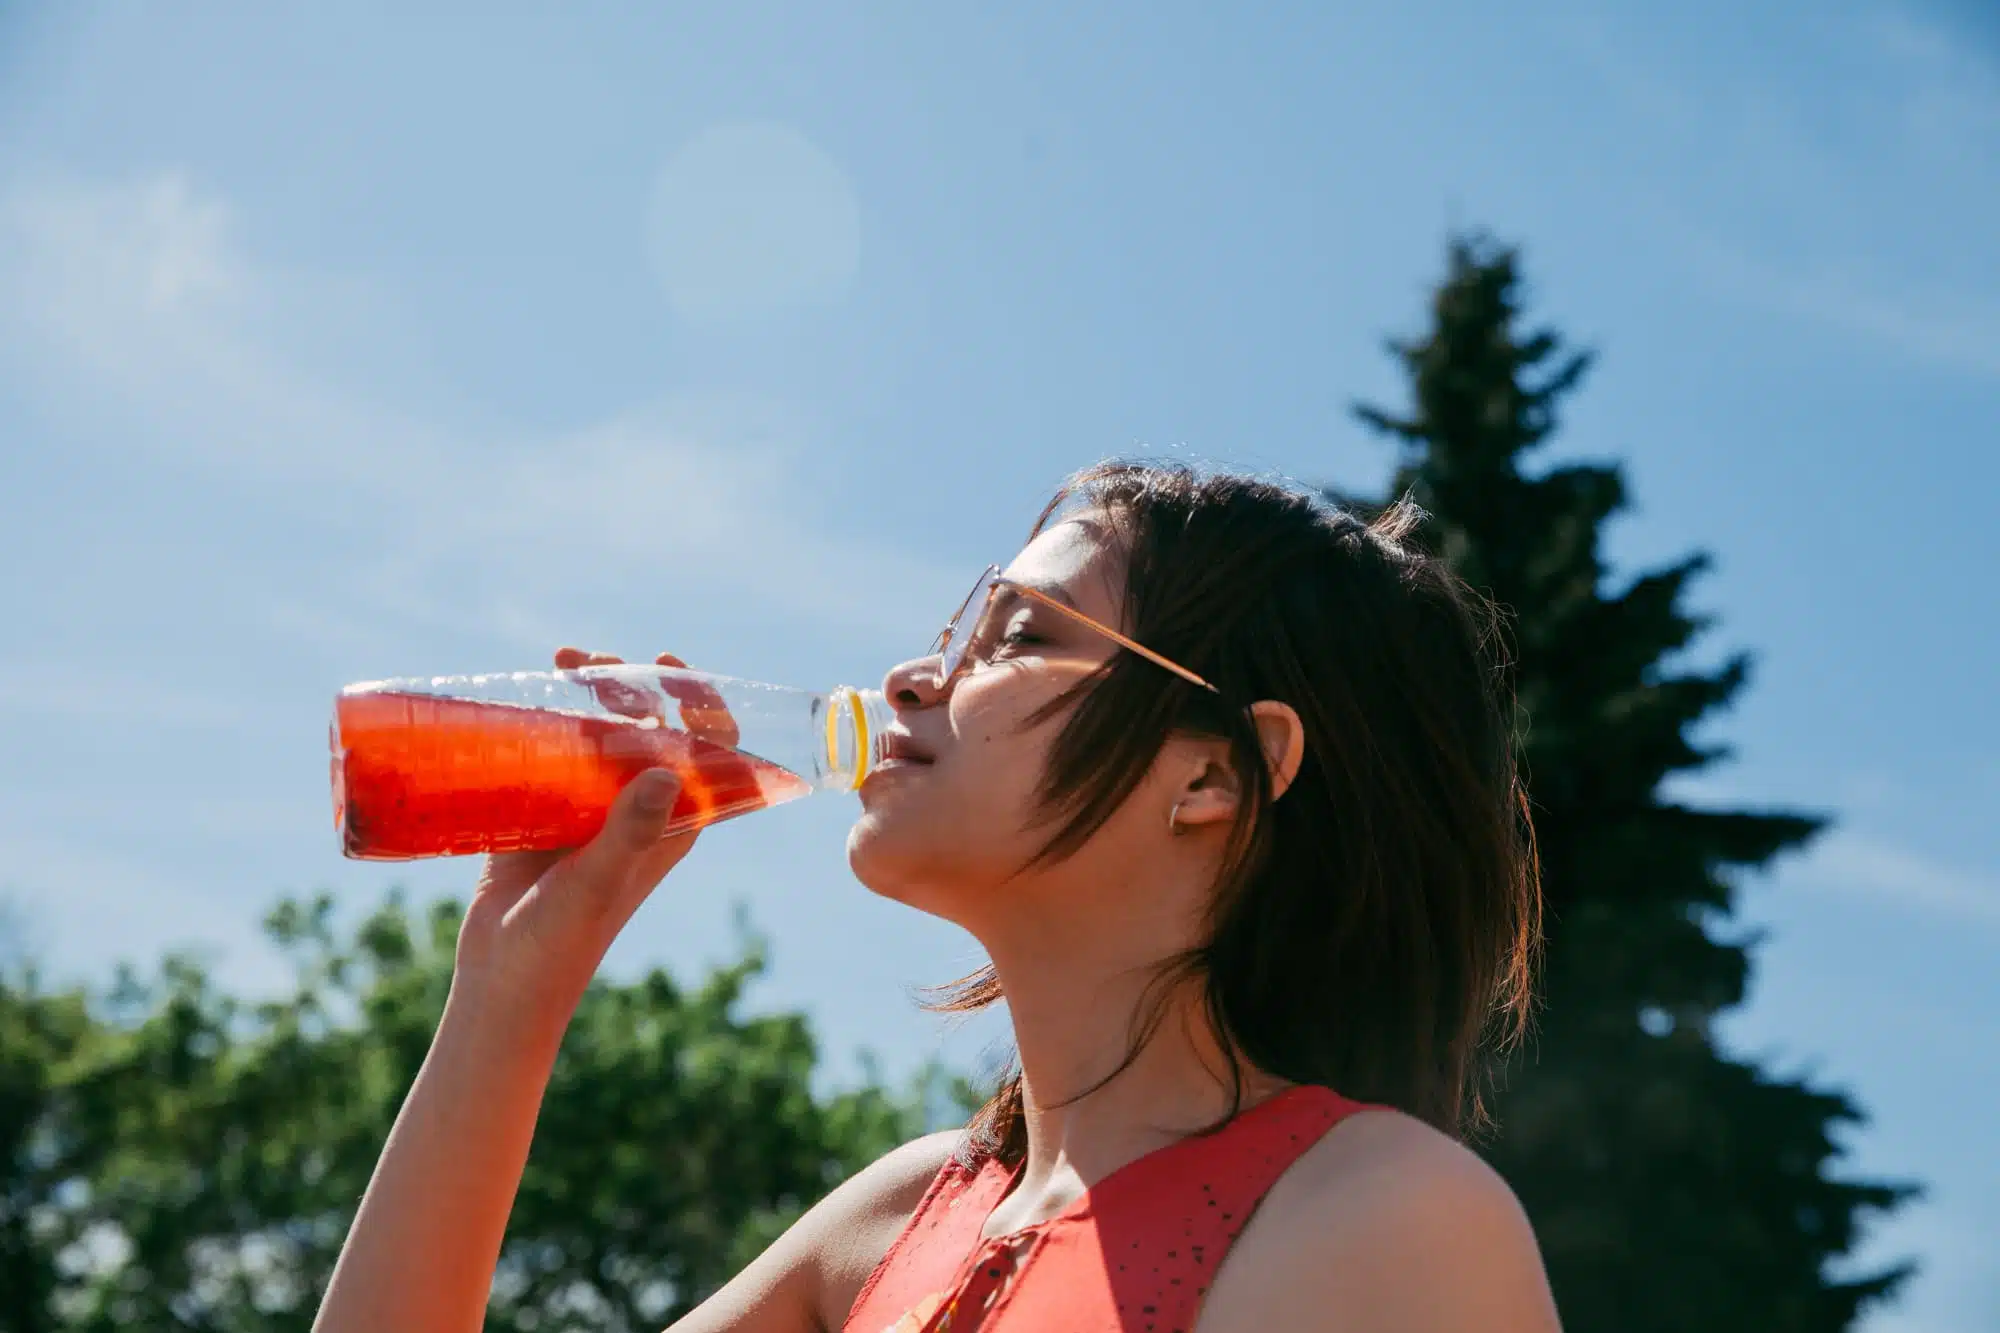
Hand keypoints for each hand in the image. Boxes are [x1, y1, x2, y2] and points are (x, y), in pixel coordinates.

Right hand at [451, 648, 701, 1023]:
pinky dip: (547, 719)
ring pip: (603, 733)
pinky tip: (527, 695)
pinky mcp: (546, 810)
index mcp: (671, 824)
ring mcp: (591, 807)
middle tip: (588, 663)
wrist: (503, 977)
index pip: (708, 751)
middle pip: (650, 729)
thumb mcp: (598, 880)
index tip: (665, 667)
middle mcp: (637, 809)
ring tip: (558, 663)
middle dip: (629, 686)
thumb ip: (630, 831)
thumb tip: (670, 773)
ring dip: (588, 694)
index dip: (699, 703)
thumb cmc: (563, 939)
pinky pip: (555, 751)